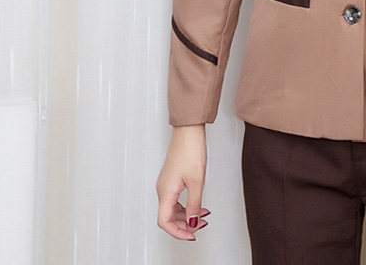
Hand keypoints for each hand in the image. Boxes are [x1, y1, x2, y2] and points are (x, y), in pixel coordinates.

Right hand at [156, 124, 211, 239]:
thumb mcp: (196, 181)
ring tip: (203, 216)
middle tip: (201, 226)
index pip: (165, 222)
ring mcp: (166, 183)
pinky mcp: (172, 178)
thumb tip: (192, 222)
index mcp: (166, 192)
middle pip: (169, 217)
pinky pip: (176, 199)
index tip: (191, 235)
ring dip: (187, 215)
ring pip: (173, 209)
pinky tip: (198, 205)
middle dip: (185, 225)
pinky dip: (187, 205)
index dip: (178, 232)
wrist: (189, 131)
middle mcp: (163, 189)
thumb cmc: (190, 150)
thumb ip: (194, 204)